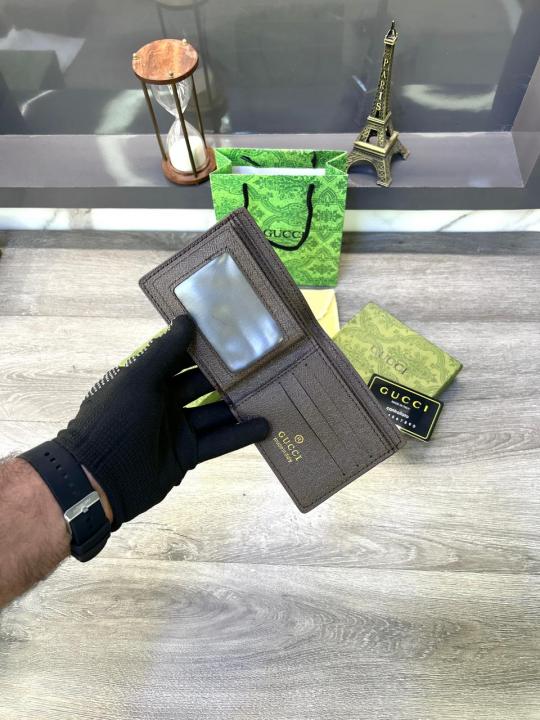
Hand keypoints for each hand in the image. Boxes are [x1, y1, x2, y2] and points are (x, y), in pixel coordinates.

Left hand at [56, 316, 268, 528]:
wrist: (98, 478)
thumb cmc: (115, 420)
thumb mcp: (139, 380)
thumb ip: (165, 352)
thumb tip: (187, 319)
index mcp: (148, 379)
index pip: (180, 356)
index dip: (203, 344)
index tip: (231, 329)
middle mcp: (164, 401)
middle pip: (202, 383)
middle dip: (228, 374)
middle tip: (261, 360)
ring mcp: (178, 429)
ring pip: (215, 412)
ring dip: (239, 404)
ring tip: (271, 391)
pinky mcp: (188, 454)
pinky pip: (218, 441)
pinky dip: (240, 434)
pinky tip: (265, 426)